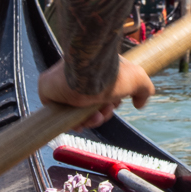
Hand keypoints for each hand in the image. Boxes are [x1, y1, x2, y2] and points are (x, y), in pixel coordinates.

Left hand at [37, 57, 155, 127]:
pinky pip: (57, 114)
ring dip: (90, 120)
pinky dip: (71, 122)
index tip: (112, 107)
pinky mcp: (47, 90)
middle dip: (100, 114)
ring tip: (97, 115)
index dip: (107, 107)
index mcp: (93, 71)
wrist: (90, 69)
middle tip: (105, 110)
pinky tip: (82, 122)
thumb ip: (143, 90)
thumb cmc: (113, 72)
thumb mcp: (137, 79)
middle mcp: (77, 77)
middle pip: (88, 106)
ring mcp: (61, 84)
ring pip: (75, 113)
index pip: (99, 95)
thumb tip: (139, 104)